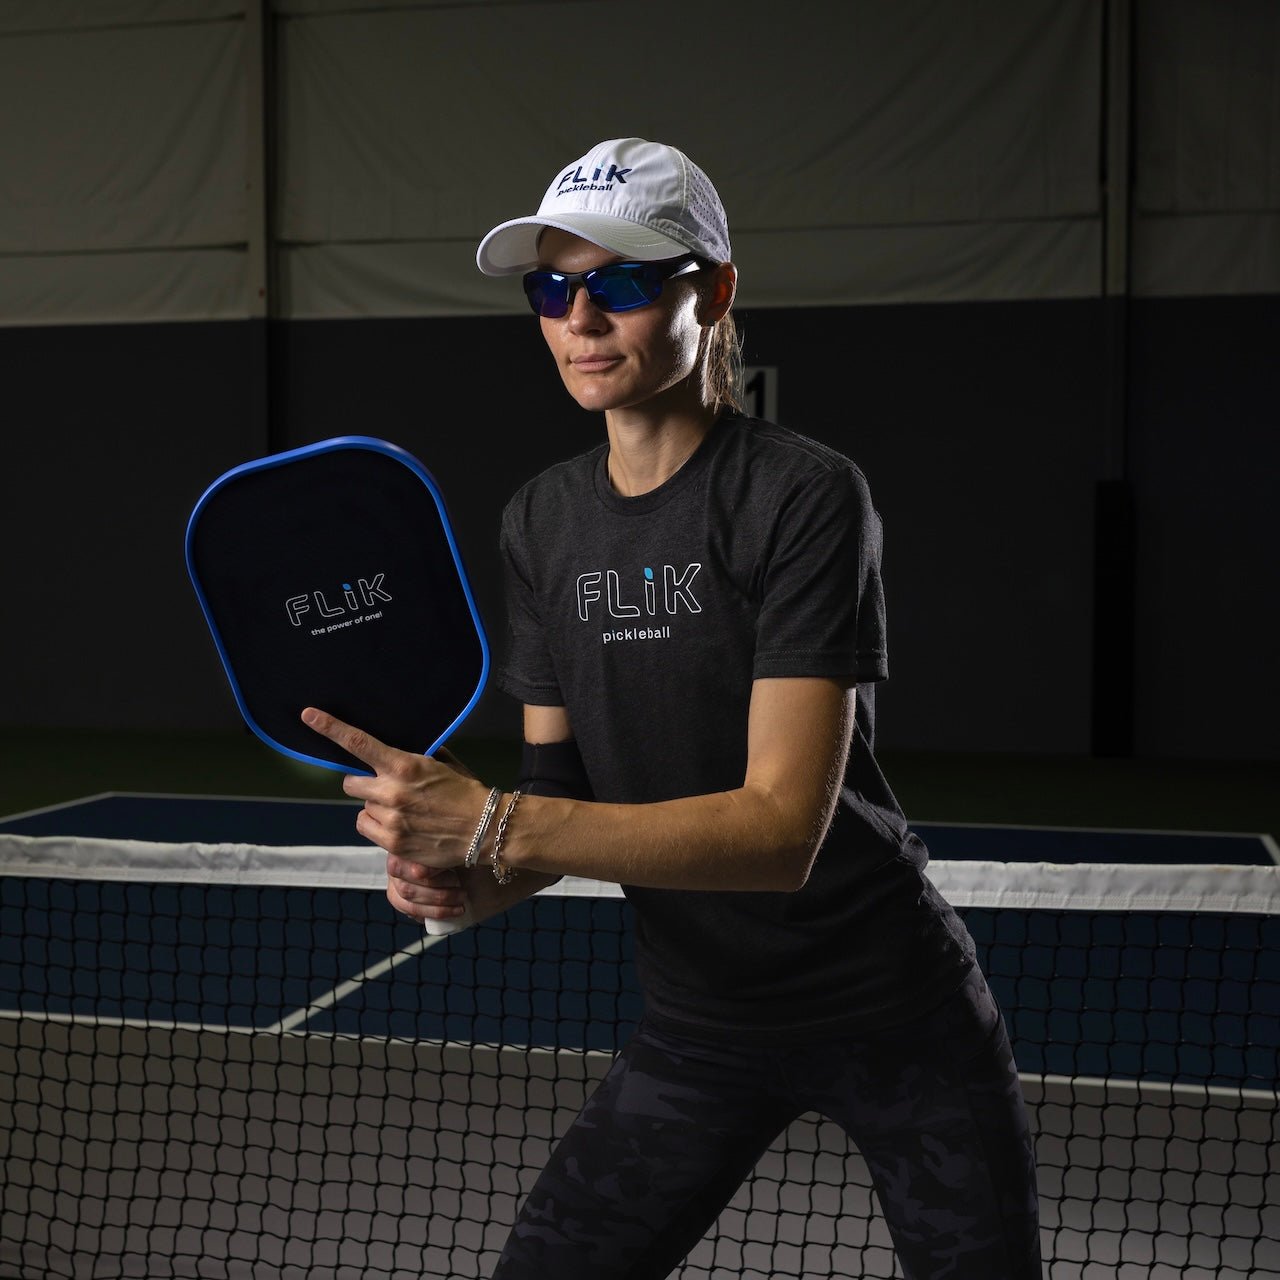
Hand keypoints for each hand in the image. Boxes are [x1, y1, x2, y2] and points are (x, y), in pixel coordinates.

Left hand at [300, 707, 486, 918]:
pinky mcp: (392, 842)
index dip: (330, 728)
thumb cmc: (466, 791)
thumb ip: (414, 756)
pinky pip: (366, 828)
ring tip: (401, 811)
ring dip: (374, 807)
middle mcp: (392, 791)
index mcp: (404, 765)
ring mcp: (390, 819)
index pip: (358, 743)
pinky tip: (401, 825)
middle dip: (364, 784)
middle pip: (351, 783)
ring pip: (361, 808)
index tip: (308, 716)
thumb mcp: (442, 763)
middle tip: (385, 788)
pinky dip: (378, 826)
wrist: (485, 828)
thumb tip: (394, 749)